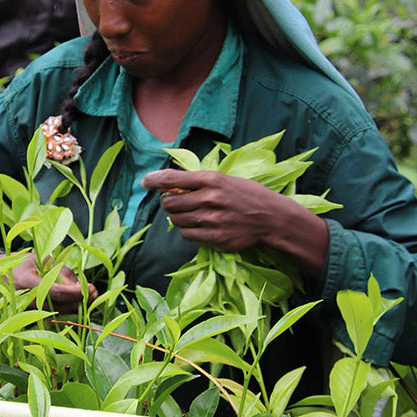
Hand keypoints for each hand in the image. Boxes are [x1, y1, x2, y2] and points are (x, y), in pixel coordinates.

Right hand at [8, 253, 97, 313]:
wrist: (0, 277)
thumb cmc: (22, 264)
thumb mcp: (41, 259)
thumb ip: (61, 271)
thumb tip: (80, 286)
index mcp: (27, 281)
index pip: (56, 292)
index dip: (75, 292)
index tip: (90, 287)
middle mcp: (27, 300)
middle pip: (60, 306)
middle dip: (80, 300)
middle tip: (94, 291)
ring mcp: (28, 312)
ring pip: (59, 313)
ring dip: (76, 305)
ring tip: (88, 294)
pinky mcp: (30, 319)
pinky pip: (53, 316)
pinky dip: (66, 309)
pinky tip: (75, 301)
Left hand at [141, 168, 328, 277]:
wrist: (271, 217)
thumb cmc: (245, 194)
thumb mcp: (223, 179)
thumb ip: (197, 182)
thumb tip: (168, 185)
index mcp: (210, 179)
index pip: (172, 178)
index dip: (154, 180)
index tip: (145, 182)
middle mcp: (209, 198)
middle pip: (170, 202)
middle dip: (168, 202)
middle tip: (176, 201)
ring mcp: (212, 220)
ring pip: (176, 220)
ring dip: (178, 217)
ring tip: (191, 214)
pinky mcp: (215, 238)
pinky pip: (187, 235)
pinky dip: (188, 231)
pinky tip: (199, 226)